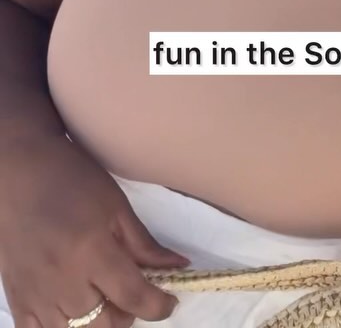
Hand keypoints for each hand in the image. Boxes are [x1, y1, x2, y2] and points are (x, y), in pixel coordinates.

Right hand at [0, 134, 185, 327]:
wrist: (18, 171)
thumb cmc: (70, 178)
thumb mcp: (115, 204)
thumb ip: (144, 243)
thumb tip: (179, 266)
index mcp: (92, 252)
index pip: (134, 297)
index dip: (159, 306)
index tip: (169, 301)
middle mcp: (64, 282)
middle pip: (108, 324)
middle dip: (129, 313)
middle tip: (132, 289)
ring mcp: (37, 296)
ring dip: (99, 323)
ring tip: (103, 297)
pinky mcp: (17, 300)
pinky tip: (72, 310)